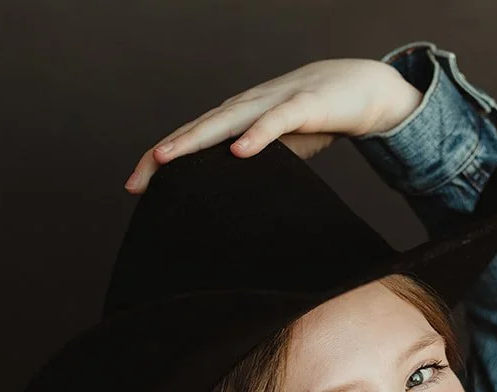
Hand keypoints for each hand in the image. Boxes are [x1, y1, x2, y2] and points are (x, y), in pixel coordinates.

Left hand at [125, 57, 421, 193]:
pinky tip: (239, 150)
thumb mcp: (277, 148)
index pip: (192, 138)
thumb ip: (252, 167)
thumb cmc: (314, 117)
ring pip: (227, 120)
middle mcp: (247, 106)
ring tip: (167, 158)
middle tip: (136, 180)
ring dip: (195, 138)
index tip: (135, 188)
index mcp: (238, 118)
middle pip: (198, 129)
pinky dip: (257, 135)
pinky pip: (277, 121)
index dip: (162, 159)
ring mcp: (273, 102)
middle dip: (165, 152)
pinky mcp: (305, 105)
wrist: (361, 86)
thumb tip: (229, 200)